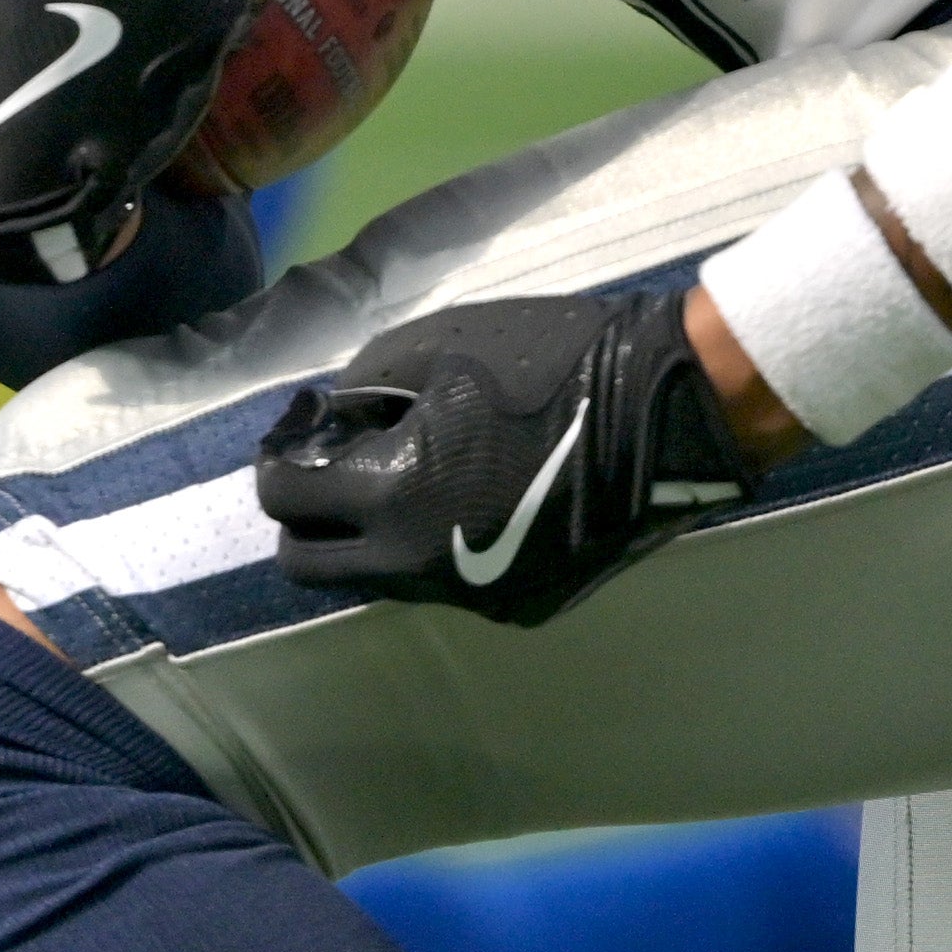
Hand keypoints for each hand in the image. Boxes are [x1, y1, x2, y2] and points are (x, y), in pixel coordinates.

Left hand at [253, 281, 759, 629]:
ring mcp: (473, 597)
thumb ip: (365, 386)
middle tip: (332, 463)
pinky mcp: (522, 606)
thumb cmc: (554, 362)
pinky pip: (449, 582)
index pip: (282, 498)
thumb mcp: (440, 345)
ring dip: (371, 532)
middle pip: (310, 566)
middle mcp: (420, 566)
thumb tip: (335, 418)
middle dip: (303, 514)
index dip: (278, 454)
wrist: (672, 414)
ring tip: (410, 470)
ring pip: (380, 578)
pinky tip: (479, 494)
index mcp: (392, 497)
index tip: (304, 422)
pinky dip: (439, 544)